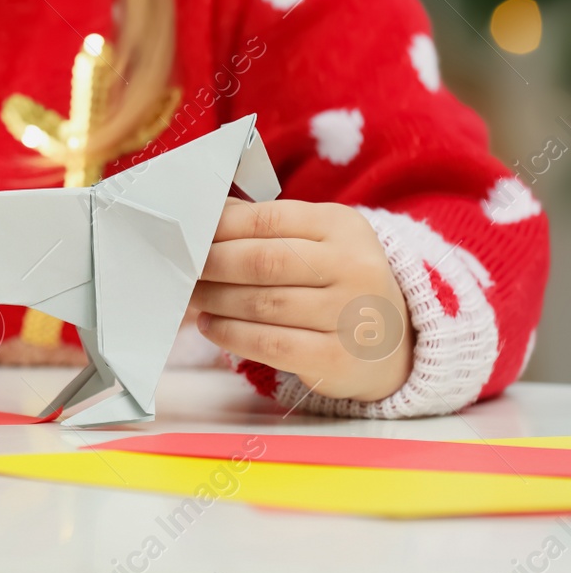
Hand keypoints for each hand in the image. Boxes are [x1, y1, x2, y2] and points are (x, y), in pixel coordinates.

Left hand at [191, 199, 412, 402]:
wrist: (391, 342)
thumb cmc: (333, 280)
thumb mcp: (316, 240)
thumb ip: (263, 225)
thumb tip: (202, 214)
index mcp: (343, 226)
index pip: (267, 218)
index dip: (219, 228)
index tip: (188, 236)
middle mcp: (354, 267)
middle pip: (262, 262)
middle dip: (211, 265)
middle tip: (182, 269)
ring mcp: (351, 315)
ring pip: (262, 304)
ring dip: (215, 299)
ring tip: (193, 296)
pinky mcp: (338, 358)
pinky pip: (270, 345)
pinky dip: (231, 334)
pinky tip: (211, 326)